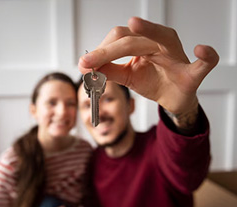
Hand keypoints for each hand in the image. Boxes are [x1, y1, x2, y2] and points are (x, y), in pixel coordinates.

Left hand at [78, 17, 218, 114]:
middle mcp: (160, 44)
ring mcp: (178, 56)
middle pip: (133, 39)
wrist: (172, 98)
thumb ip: (110, 70)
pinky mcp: (193, 73)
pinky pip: (204, 63)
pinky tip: (201, 51)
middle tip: (89, 61)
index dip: (101, 51)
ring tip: (134, 25)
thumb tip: (87, 65)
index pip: (120, 39)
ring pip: (163, 38)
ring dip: (150, 31)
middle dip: (109, 50)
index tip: (84, 62)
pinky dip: (206, 57)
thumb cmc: (152, 82)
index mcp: (144, 44)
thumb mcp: (127, 77)